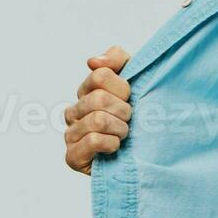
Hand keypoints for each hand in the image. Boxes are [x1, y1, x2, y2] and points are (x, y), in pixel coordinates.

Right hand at [63, 46, 132, 174]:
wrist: (146, 154)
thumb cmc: (141, 115)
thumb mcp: (136, 80)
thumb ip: (117, 60)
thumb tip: (92, 61)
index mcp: (86, 91)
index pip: (100, 75)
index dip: (123, 88)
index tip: (130, 98)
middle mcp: (74, 111)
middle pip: (99, 99)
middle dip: (124, 111)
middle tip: (129, 120)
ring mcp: (71, 134)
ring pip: (97, 120)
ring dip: (120, 129)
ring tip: (123, 134)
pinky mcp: (72, 156)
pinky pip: (92, 141)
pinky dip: (111, 144)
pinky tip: (115, 147)